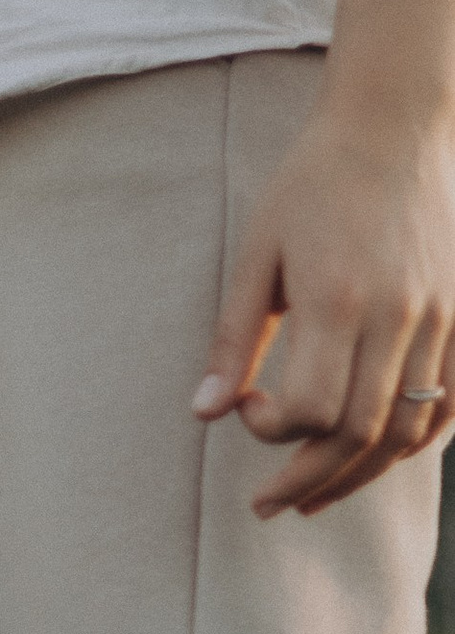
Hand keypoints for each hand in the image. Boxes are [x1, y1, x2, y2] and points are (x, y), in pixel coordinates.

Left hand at [192, 107, 454, 515]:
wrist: (394, 127)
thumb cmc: (312, 185)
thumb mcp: (257, 254)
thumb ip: (233, 337)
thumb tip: (204, 412)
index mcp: (339, 299)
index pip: (315, 411)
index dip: (274, 432)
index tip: (247, 411)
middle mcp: (400, 315)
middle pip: (362, 435)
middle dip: (310, 481)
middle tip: (268, 506)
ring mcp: (442, 318)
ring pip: (410, 432)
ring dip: (359, 476)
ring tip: (314, 497)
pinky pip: (451, 406)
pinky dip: (414, 444)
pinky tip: (374, 459)